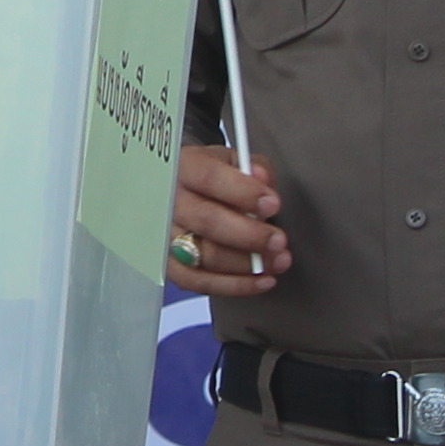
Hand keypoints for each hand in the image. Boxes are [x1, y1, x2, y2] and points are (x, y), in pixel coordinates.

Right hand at [168, 143, 288, 295]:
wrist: (180, 192)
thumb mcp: (230, 160)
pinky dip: (234, 286)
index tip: (272, 204)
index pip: (209, 178)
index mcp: (182, 167)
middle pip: (207, 221)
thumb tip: (262, 177)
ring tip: (279, 260)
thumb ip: (251, 166)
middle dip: (249, 234)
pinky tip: (262, 280)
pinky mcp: (170, 265)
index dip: (243, 193)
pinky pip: (199, 282)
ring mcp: (165, 236)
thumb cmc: (210, 177)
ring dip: (247, 263)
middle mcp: (167, 201)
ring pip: (206, 256)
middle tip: (278, 240)